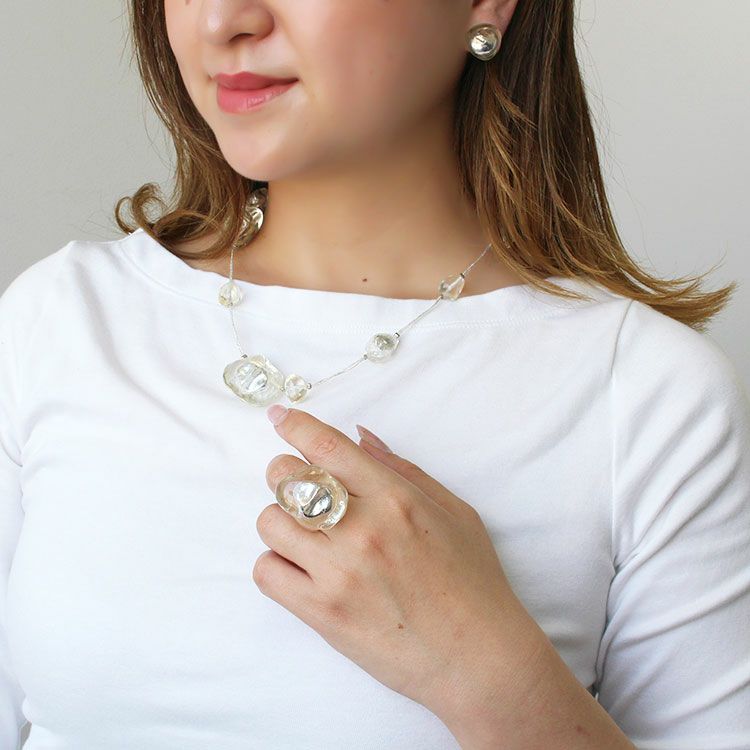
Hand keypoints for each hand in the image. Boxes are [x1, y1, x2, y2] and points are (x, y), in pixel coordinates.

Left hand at [254, 406, 543, 717]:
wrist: (478, 659)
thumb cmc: (473, 581)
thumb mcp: (453, 511)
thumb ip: (402, 469)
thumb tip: (360, 435)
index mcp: (396, 499)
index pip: (326, 447)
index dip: (295, 425)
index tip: (280, 417)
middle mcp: (363, 530)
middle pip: (287, 479)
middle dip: (285, 474)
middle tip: (301, 486)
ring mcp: (338, 573)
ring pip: (270, 522)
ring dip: (281, 521)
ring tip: (306, 533)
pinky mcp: (322, 613)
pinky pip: (266, 572)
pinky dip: (274, 564)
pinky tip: (300, 567)